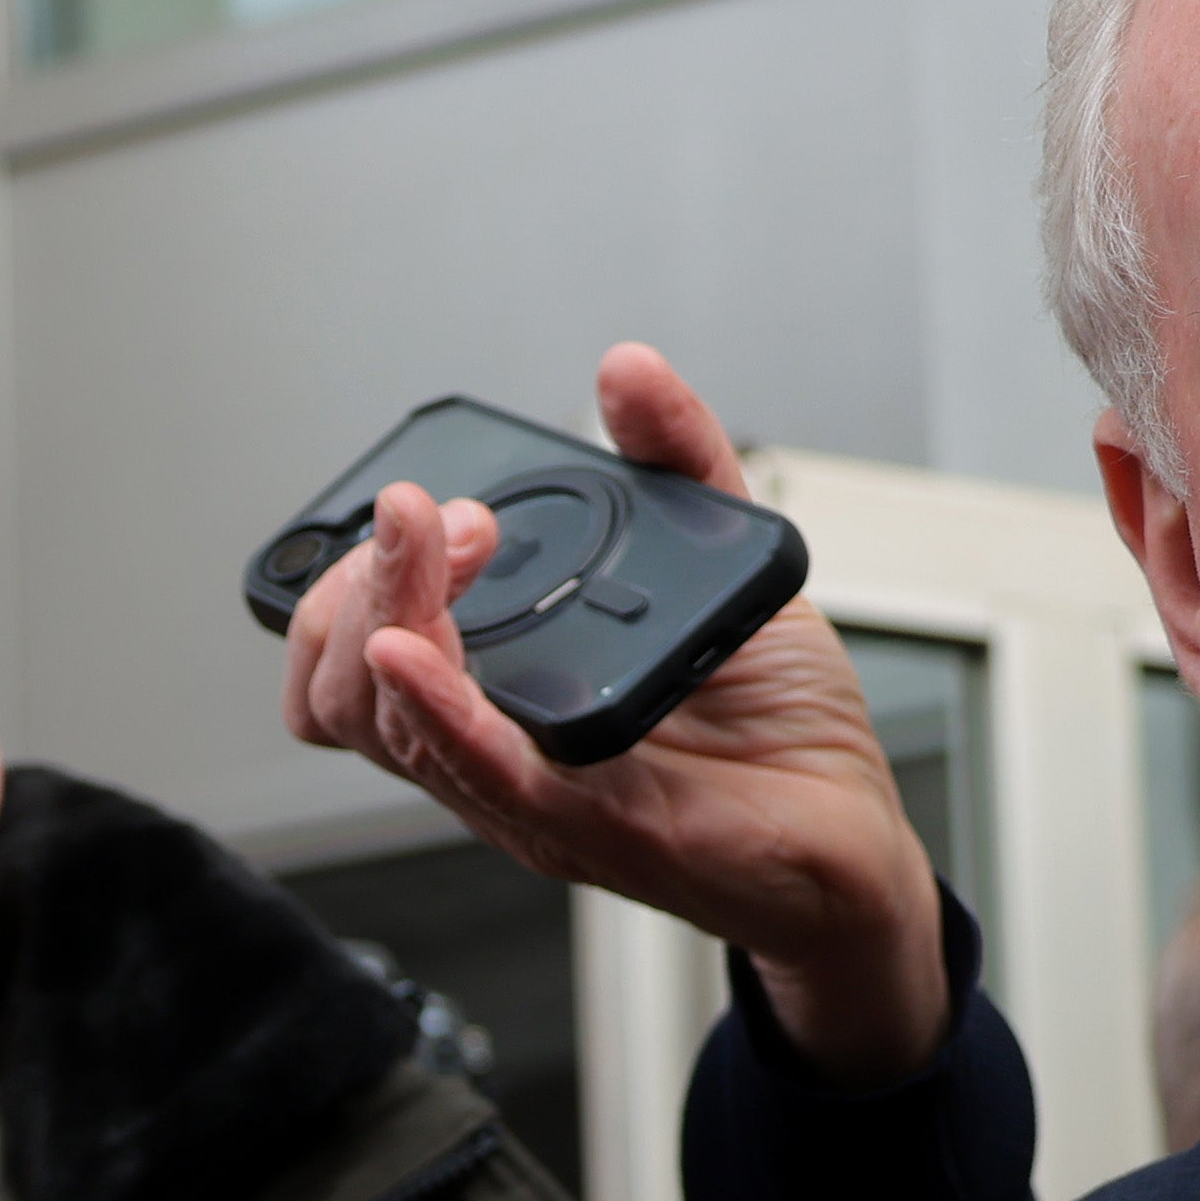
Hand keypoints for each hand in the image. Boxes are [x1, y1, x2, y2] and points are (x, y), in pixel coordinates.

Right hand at [275, 342, 951, 1083]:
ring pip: (388, 721)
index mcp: (495, 688)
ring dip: (392, 610)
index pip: (349, 644)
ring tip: (437, 539)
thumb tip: (627, 373)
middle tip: (429, 514)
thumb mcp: (721, 561)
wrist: (856, 825)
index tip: (413, 496)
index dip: (347, 568)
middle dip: (359, 576)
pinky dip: (436, 707)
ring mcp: (530, 793)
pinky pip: (483, 770)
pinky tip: (414, 652)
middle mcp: (491, 747)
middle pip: (343, 682)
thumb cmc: (779, 725)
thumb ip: (677, 462)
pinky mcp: (589, 827)